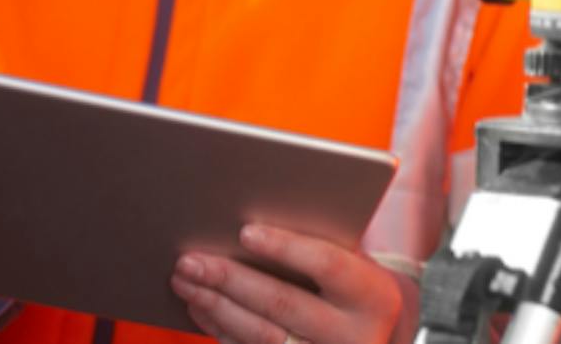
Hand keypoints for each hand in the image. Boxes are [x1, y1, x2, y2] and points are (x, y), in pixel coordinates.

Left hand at [172, 224, 405, 343]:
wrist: (370, 336)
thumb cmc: (352, 285)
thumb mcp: (354, 263)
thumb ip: (322, 244)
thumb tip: (252, 226)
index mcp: (375, 295)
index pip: (329, 264)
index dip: (287, 247)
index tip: (244, 231)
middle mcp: (355, 336)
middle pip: (284, 304)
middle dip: (231, 279)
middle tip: (191, 259)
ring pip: (261, 336)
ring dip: (215, 305)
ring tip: (185, 279)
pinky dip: (220, 329)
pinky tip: (200, 305)